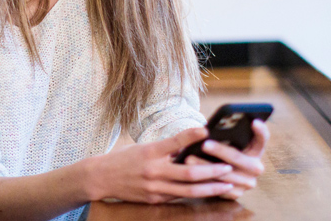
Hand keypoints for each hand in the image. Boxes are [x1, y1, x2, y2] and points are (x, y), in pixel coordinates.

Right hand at [88, 127, 236, 203]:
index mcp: (150, 152)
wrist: (102, 177)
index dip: (191, 136)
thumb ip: (166, 148)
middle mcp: (153, 171)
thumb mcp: (143, 147)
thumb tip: (191, 144)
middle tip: (228, 167)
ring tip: (227, 185)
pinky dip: (195, 194)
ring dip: (210, 188)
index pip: (174, 142)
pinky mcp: (154, 200)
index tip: (207, 131)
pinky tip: (208, 191)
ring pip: (188, 190)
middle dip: (212, 171)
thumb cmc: (125, 159)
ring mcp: (154, 188)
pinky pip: (178, 197)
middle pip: (189, 173)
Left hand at [186, 119, 268, 199]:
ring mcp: (249, 182)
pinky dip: (205, 180)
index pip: (262, 139)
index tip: (253, 121)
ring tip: (189, 158)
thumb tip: (208, 129)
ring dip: (206, 167)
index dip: (261, 131)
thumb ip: (223, 134)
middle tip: (204, 145)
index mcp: (256, 150)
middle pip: (239, 158)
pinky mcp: (237, 193)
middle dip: (220, 151)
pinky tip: (192, 175)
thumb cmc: (218, 150)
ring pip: (226, 174)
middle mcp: (256, 167)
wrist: (216, 174)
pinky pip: (220, 188)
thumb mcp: (223, 141)